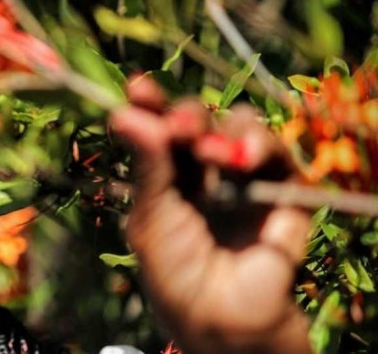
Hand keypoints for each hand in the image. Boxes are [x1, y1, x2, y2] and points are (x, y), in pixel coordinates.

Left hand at [110, 77, 311, 353]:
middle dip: (186, 116)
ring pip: (238, 126)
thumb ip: (147, 166)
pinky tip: (243, 159)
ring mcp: (243, 179)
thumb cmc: (176, 274)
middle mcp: (203, 173)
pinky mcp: (281, 189)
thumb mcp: (151, 219)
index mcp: (164, 178)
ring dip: (224, 131)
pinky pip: (276, 153)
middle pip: (198, 120)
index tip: (137, 86)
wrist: (225, 317)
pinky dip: (260, 146)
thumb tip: (123, 110)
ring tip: (213, 155)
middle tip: (180, 128)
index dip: (150, 105)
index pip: (158, 130)